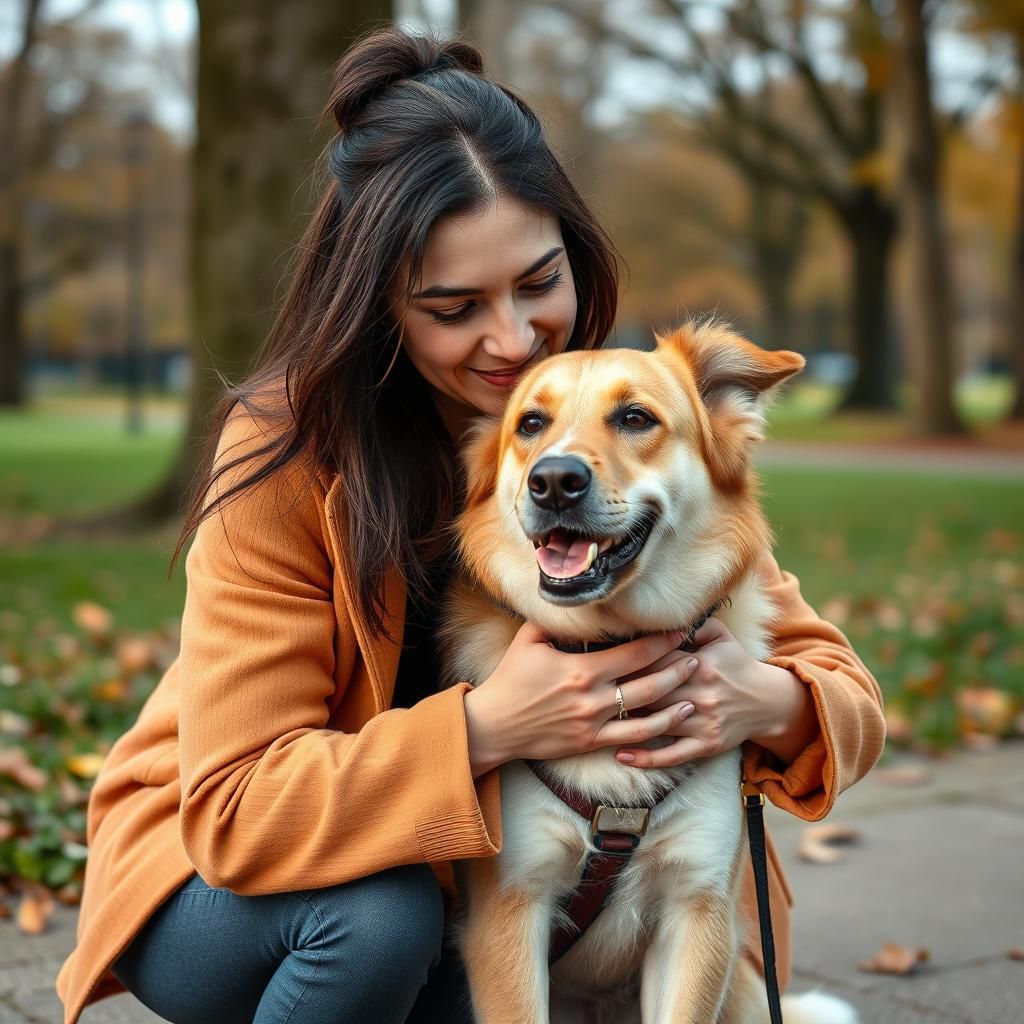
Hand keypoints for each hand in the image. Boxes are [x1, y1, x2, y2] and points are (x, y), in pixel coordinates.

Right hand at [463, 622, 699, 776]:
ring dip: (675, 702)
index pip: (634, 653)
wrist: (495, 725)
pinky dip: (656, 732)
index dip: (662, 641)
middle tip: (698, 657)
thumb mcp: (528, 640)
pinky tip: (672, 723)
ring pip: (647, 714)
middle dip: (677, 668)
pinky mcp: (591, 743)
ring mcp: (595, 723)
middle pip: (649, 682)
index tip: (680, 630)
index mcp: (582, 669)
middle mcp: (594, 698)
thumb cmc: (510, 680)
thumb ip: (554, 621)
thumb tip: (574, 600)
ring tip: (694, 691)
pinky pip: (632, 740)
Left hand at [614, 616, 800, 769]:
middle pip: (652, 693)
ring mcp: (703, 722)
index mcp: (700, 664)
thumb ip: (694, 623)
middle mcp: (701, 694)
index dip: (630, 663)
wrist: (767, 701)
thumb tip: (667, 618)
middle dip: (623, 693)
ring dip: (627, 723)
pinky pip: (672, 755)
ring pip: (658, 724)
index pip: (657, 662)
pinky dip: (646, 758)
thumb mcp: (721, 636)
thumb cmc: (736, 665)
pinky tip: (621, 755)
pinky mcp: (706, 745)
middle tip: (593, 693)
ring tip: (599, 721)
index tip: (605, 665)